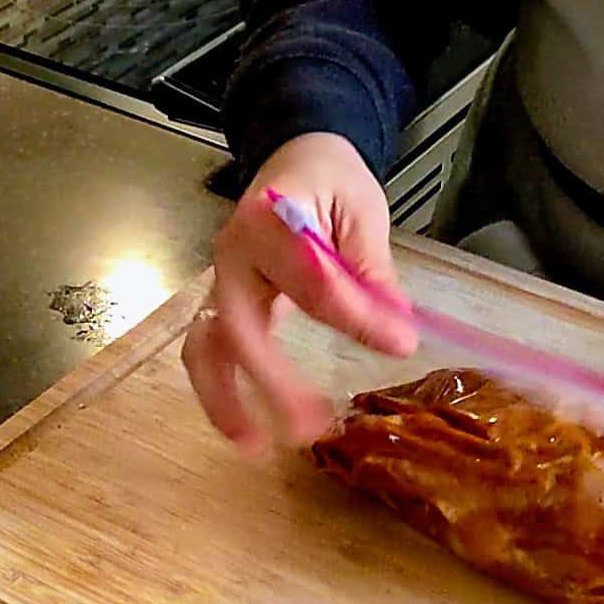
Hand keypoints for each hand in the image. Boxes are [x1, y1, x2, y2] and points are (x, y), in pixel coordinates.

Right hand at [182, 133, 417, 454]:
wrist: (294, 156)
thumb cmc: (329, 181)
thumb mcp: (364, 212)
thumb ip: (373, 273)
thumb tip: (397, 335)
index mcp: (270, 218)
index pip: (310, 280)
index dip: (353, 316)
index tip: (397, 343)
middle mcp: (232, 253)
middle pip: (239, 327)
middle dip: (270, 382)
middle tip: (311, 426)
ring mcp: (221, 281)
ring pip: (205, 347)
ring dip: (224, 399)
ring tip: (254, 446)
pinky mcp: (223, 303)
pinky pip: (211, 351)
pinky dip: (224, 391)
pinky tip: (248, 426)